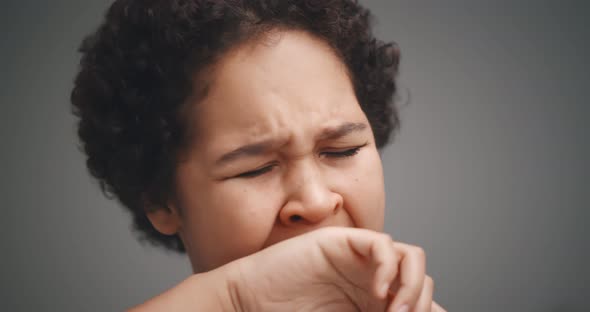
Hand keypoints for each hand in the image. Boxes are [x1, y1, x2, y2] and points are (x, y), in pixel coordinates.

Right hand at [226, 227, 445, 311]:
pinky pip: (383, 244)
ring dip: (413, 286)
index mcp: (372, 302)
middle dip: (420, 306)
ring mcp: (358, 259)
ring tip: (396, 311)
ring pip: (411, 258)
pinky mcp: (342, 242)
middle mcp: (371, 278)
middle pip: (421, 282)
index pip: (417, 301)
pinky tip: (378, 292)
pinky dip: (390, 267)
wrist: (249, 302)